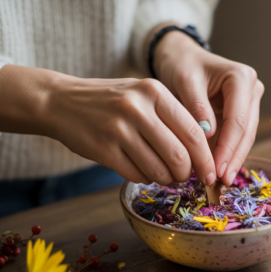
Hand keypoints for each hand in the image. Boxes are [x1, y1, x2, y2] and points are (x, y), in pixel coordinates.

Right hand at [0, 66, 216, 185]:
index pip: (193, 131)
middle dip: (187, 173)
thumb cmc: (110, 101)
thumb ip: (171, 117)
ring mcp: (119, 129)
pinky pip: (137, 175)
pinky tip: (142, 171)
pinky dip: (145, 179)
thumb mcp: (143, 96)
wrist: (60, 101)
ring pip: (159, 169)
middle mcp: (138, 108)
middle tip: (185, 177)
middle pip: (180, 155)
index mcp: (154, 91)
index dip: (205, 157)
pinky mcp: (104, 149)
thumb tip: (202, 153)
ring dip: (166, 179)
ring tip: (163, 175)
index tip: (210, 172)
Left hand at [153, 30, 263, 185]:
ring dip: (234, 160)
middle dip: (233, 158)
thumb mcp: (185, 81)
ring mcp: (249, 102)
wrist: (182, 57)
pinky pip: (238, 137)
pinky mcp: (242, 113)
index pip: (238, 120)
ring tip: (222, 181)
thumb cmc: (182, 65)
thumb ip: (197, 106)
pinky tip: (221, 171)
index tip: (216, 168)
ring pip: (246, 137)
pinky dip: (229, 153)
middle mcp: (252, 89)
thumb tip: (208, 134)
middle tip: (220, 181)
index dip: (228, 147)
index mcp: (241, 78)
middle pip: (246, 131)